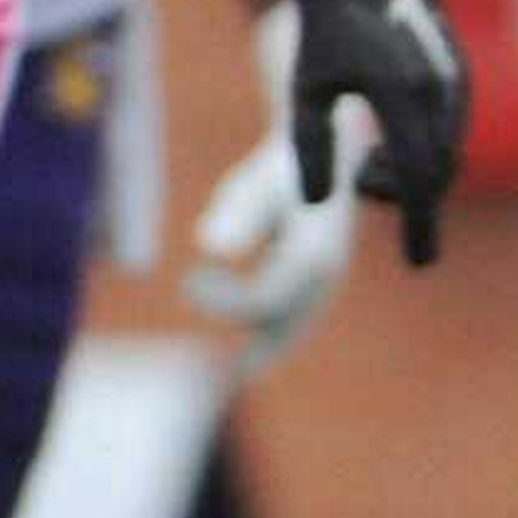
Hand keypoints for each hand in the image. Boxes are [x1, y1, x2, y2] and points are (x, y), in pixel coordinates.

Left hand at [184, 126, 357, 379]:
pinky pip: (299, 313)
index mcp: (312, 256)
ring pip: (299, 324)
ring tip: (243, 373)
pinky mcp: (321, 272)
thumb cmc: (280, 164)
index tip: (189, 278)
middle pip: (287, 326)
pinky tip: (254, 355)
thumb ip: (237, 215)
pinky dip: (279, 334)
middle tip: (234, 372)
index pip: (262, 304)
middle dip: (260, 348)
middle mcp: (327, 272)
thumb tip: (211, 248)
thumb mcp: (254, 182)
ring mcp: (327, 274)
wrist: (323, 144)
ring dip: (273, 348)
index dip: (221, 302)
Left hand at [288, 0, 467, 267]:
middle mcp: (439, 90)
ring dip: (408, 170)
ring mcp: (455, 82)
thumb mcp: (306, 89)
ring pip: (444, 152)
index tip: (420, 265)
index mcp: (402, 95)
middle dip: (401, 193)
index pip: (417, 177)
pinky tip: (384, 141)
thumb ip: (309, 147)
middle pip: (434, 172)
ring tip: (366, 158)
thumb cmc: (326, 30)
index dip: (419, 225)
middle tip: (360, 182)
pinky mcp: (457, 75)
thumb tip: (315, 203)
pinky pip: (446, 130)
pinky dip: (420, 148)